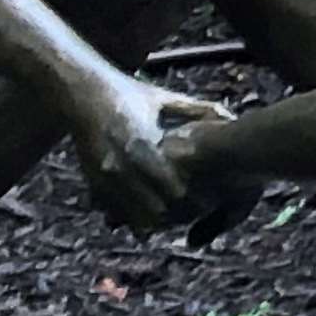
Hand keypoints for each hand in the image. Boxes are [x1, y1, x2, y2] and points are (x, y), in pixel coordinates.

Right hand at [63, 74, 227, 231]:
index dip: (195, 200)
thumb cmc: (131, 95)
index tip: (211, 200)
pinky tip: (153, 211)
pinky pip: (118, 212)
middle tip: (199, 213)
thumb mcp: (166, 98)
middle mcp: (121, 165)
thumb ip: (198, 110)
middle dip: (180, 215)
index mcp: (143, 144)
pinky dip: (136, 217)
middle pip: (158, 209)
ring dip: (158, 221)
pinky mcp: (93, 183)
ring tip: (178, 215)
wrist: (84, 94)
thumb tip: (231, 118)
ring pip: (137, 218)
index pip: (174, 189)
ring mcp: (104, 177)